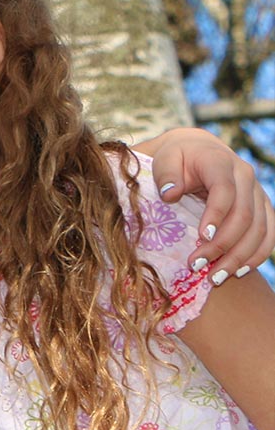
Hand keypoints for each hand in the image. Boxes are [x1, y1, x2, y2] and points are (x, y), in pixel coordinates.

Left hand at [138, 128, 274, 279]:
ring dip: (240, 257)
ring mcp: (258, 193)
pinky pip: (268, 234)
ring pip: (260, 229)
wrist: (199, 151)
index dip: (216, 215)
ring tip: (215, 278)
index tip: (201, 237)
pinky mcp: (263, 208)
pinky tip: (238, 272)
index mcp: (220, 162)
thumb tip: (170, 194)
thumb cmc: (177, 159)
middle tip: (197, 266)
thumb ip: (166, 174)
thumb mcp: (165, 159)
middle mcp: (246, 177)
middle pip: (244, 215)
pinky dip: (256, 255)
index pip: (224, 191)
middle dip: (223, 244)